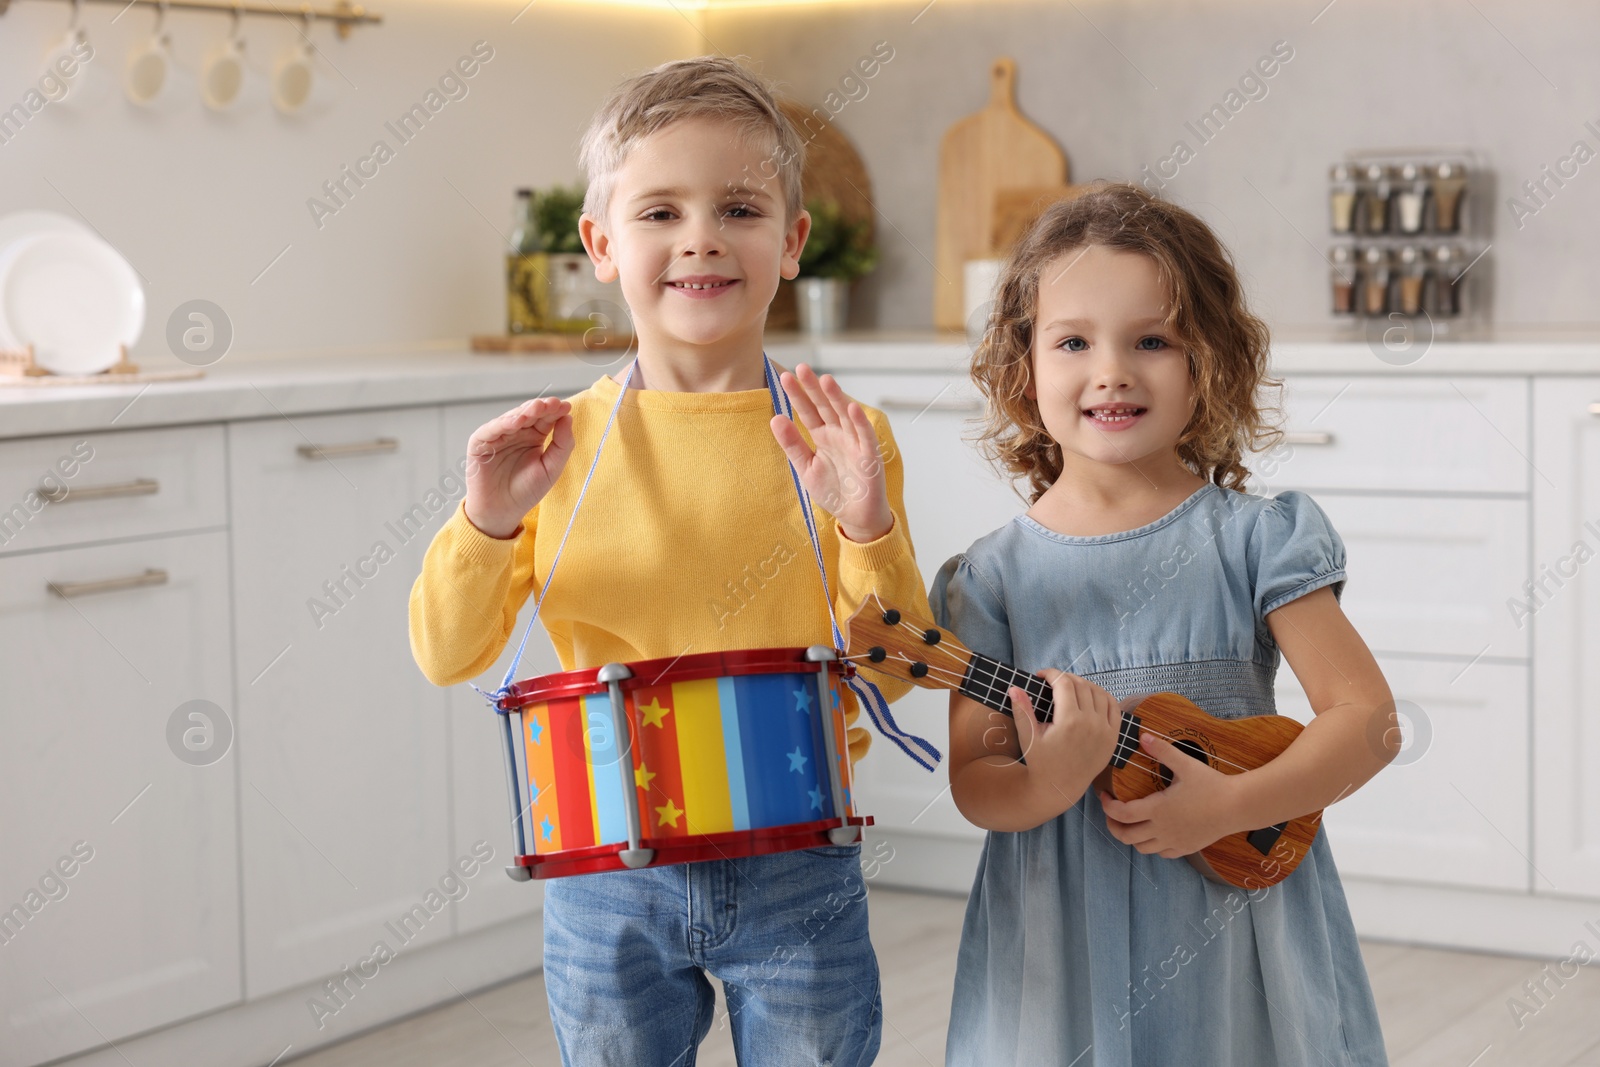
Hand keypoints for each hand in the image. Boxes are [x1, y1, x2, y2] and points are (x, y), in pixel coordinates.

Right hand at [463, 397, 573, 538]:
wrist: (502, 511)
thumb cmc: (526, 491)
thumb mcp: (551, 468)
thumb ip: (562, 444)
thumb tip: (568, 418)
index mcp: (535, 436)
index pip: (545, 419)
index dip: (555, 412)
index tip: (566, 407)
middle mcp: (516, 432)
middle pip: (529, 415)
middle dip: (541, 408)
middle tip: (552, 403)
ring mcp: (498, 436)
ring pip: (511, 418)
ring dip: (524, 412)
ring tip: (537, 408)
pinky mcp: (480, 442)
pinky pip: (491, 430)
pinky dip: (503, 424)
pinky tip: (517, 420)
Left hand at [769, 363, 892, 542]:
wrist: (855, 517)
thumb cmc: (833, 491)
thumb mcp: (805, 468)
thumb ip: (792, 444)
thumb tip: (775, 419)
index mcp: (823, 436)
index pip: (808, 412)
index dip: (798, 395)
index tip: (785, 377)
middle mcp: (839, 435)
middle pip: (826, 407)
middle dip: (814, 389)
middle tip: (802, 368)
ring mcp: (855, 444)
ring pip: (845, 416)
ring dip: (837, 398)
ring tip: (825, 380)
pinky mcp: (869, 457)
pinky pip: (865, 437)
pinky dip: (859, 423)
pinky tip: (852, 408)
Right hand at [1005, 669, 1120, 806]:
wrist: (1061, 788)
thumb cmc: (1041, 762)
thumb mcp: (1028, 737)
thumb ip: (1022, 710)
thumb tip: (1014, 688)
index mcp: (1069, 721)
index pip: (1064, 683)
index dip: (1051, 673)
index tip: (1041, 675)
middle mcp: (1091, 723)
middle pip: (1081, 685)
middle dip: (1065, 678)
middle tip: (1052, 683)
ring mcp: (1105, 730)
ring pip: (1098, 692)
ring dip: (1084, 685)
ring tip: (1069, 689)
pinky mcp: (1113, 737)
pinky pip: (1113, 706)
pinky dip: (1102, 696)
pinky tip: (1090, 697)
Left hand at [1099, 733, 1241, 857]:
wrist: (1238, 807)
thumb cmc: (1212, 785)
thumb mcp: (1186, 764)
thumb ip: (1163, 750)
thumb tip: (1143, 736)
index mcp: (1158, 809)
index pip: (1121, 814)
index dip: (1106, 806)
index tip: (1104, 796)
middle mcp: (1162, 829)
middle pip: (1125, 836)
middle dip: (1113, 826)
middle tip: (1111, 813)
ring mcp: (1174, 842)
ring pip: (1141, 848)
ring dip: (1131, 837)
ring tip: (1130, 823)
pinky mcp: (1186, 848)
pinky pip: (1161, 853)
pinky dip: (1151, 845)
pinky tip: (1154, 832)